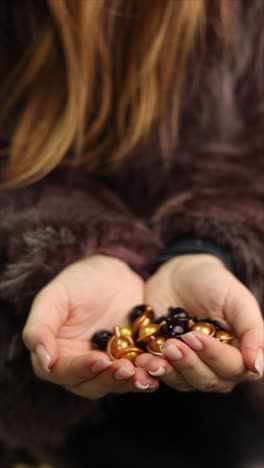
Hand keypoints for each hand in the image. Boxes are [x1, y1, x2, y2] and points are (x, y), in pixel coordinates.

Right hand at [22, 255, 158, 398]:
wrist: (112, 271)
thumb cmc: (78, 281)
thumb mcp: (54, 297)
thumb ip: (40, 327)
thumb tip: (43, 360)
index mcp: (56, 353)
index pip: (62, 372)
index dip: (80, 369)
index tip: (98, 360)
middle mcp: (79, 365)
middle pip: (90, 384)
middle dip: (109, 379)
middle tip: (125, 369)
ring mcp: (106, 364)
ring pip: (115, 384)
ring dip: (129, 383)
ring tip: (144, 375)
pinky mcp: (130, 360)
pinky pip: (138, 373)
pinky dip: (147, 375)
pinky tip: (158, 370)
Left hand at [136, 254, 263, 392]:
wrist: (179, 273)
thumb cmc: (213, 283)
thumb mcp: (237, 299)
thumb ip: (253, 330)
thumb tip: (257, 367)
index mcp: (239, 352)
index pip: (233, 368)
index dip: (214, 356)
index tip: (194, 336)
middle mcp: (216, 366)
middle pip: (207, 379)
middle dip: (188, 363)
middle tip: (172, 344)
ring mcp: (190, 367)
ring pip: (183, 381)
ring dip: (168, 371)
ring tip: (152, 356)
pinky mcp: (165, 362)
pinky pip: (159, 375)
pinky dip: (151, 370)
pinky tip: (141, 361)